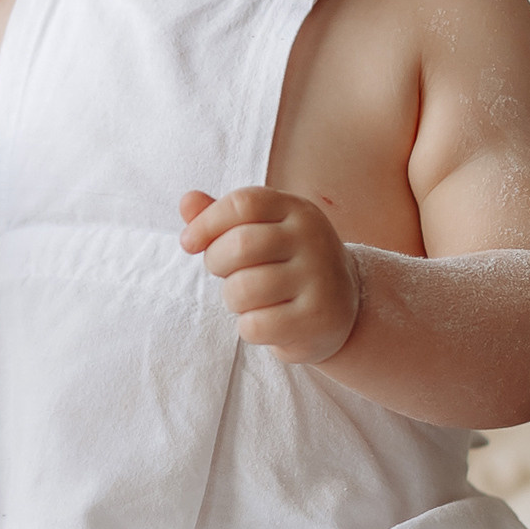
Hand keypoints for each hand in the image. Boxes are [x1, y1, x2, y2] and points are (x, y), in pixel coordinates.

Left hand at [178, 186, 360, 365]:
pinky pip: (255, 325)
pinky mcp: (318, 318)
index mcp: (296, 210)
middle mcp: (313, 239)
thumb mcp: (259, 231)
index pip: (242, 204)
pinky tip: (268, 321)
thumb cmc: (284, 263)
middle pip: (239, 246)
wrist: (342, 307)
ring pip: (242, 289)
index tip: (189, 242)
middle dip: (216, 263)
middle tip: (227, 274)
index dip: (206, 223)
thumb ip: (221, 216)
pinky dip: (248, 327)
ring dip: (232, 299)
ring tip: (250, 299)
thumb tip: (187, 202)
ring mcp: (319, 279)